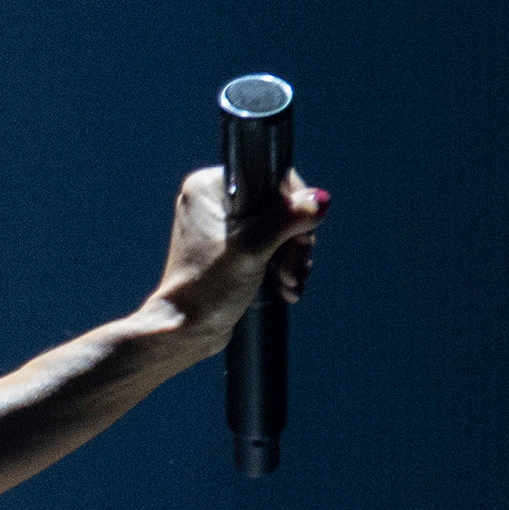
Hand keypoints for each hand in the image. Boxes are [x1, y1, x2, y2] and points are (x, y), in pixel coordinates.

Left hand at [144, 164, 328, 351]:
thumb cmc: (209, 286)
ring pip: (279, 229)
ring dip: (291, 257)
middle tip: (292, 270)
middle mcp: (214, 200)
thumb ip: (289, 218)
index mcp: (209, 186)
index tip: (298, 236)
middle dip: (293, 241)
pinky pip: (269, 246)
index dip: (293, 207)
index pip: (271, 179)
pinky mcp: (231, 250)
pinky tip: (287, 287)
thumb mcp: (255, 246)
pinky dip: (281, 265)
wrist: (187, 330)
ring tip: (289, 284)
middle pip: (278, 207)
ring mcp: (222, 226)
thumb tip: (321, 201)